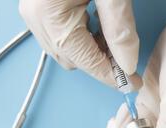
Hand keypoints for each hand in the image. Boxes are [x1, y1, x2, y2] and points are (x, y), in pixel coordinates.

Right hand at [19, 0, 139, 86]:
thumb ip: (119, 28)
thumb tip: (127, 63)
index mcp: (50, 14)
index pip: (86, 61)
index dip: (112, 76)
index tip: (132, 82)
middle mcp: (35, 16)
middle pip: (74, 59)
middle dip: (102, 61)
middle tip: (126, 54)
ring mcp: (32, 11)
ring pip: (66, 49)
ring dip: (91, 49)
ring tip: (111, 35)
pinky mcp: (36, 4)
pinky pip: (59, 34)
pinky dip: (80, 35)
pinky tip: (95, 23)